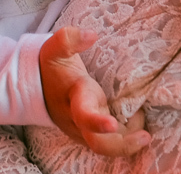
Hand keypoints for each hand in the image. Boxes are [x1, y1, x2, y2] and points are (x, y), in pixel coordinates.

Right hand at [39, 27, 150, 156]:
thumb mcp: (54, 50)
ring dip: (129, 139)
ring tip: (140, 117)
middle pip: (100, 144)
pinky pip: (110, 142)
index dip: (97, 122)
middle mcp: (80, 121)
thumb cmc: (51, 69)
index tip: (112, 123)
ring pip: (109, 146)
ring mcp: (86, 131)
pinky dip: (126, 137)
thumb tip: (91, 35)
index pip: (84, 116)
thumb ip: (68, 39)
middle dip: (124, 145)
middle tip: (146, 136)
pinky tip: (136, 122)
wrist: (35, 89)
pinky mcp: (91, 134)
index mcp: (75, 100)